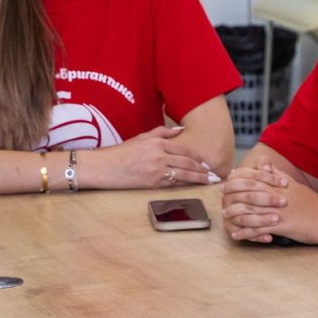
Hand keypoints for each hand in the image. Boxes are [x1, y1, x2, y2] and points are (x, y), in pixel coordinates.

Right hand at [89, 125, 213, 189]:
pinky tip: (193, 187)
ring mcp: (156, 170)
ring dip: (199, 179)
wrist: (103, 167)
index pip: (184, 151)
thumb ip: (162, 133)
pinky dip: (185, 185)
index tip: (207, 163)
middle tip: (215, 174)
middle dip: (203, 169)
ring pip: (184, 175)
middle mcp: (159, 156)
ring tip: (210, 181)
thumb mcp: (141, 138)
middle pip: (188, 163)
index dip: (198, 158)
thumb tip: (181, 130)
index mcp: (157, 143)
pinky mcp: (152, 183)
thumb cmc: (120, 153)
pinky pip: (173, 184)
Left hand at [220, 163, 317, 242]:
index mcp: (280, 186)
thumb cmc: (312, 203)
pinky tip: (236, 235)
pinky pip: (258, 230)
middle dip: (233, 193)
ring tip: (226, 215)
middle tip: (222, 194)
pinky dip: (245, 233)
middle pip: (249, 192)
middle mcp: (277, 197)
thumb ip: (277, 174)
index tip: (230, 178)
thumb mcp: (294, 185)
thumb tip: (264, 161)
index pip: (256, 178)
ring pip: (251, 211)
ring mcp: (278, 212)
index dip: (240, 178)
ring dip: (235, 213)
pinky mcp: (281, 227)